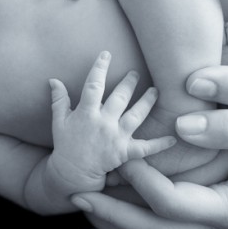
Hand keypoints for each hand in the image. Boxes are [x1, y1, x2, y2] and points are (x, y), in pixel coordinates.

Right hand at [49, 51, 173, 192]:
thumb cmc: (65, 146)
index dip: (100, 68)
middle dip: (129, 82)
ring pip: (136, 115)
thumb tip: (53, 80)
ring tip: (156, 90)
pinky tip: (173, 138)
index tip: (106, 54)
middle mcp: (102, 123)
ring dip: (147, 101)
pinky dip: (160, 144)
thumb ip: (59, 100)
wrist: (72, 174)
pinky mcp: (124, 152)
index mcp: (86, 113)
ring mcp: (115, 138)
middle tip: (136, 72)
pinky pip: (145, 148)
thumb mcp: (59, 122)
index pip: (93, 85)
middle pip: (120, 97)